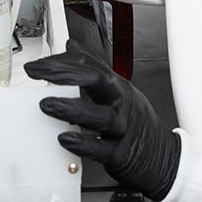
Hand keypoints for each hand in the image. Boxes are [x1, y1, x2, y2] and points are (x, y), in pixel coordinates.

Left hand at [26, 40, 180, 201]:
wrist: (164, 155)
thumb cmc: (135, 123)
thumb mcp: (117, 90)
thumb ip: (93, 70)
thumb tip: (72, 46)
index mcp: (116, 87)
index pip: (89, 64)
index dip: (61, 61)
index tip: (37, 66)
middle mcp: (120, 103)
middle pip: (97, 80)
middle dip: (65, 73)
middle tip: (39, 73)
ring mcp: (122, 128)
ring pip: (99, 115)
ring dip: (71, 108)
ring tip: (47, 105)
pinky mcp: (120, 154)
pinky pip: (101, 148)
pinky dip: (84, 143)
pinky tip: (65, 139)